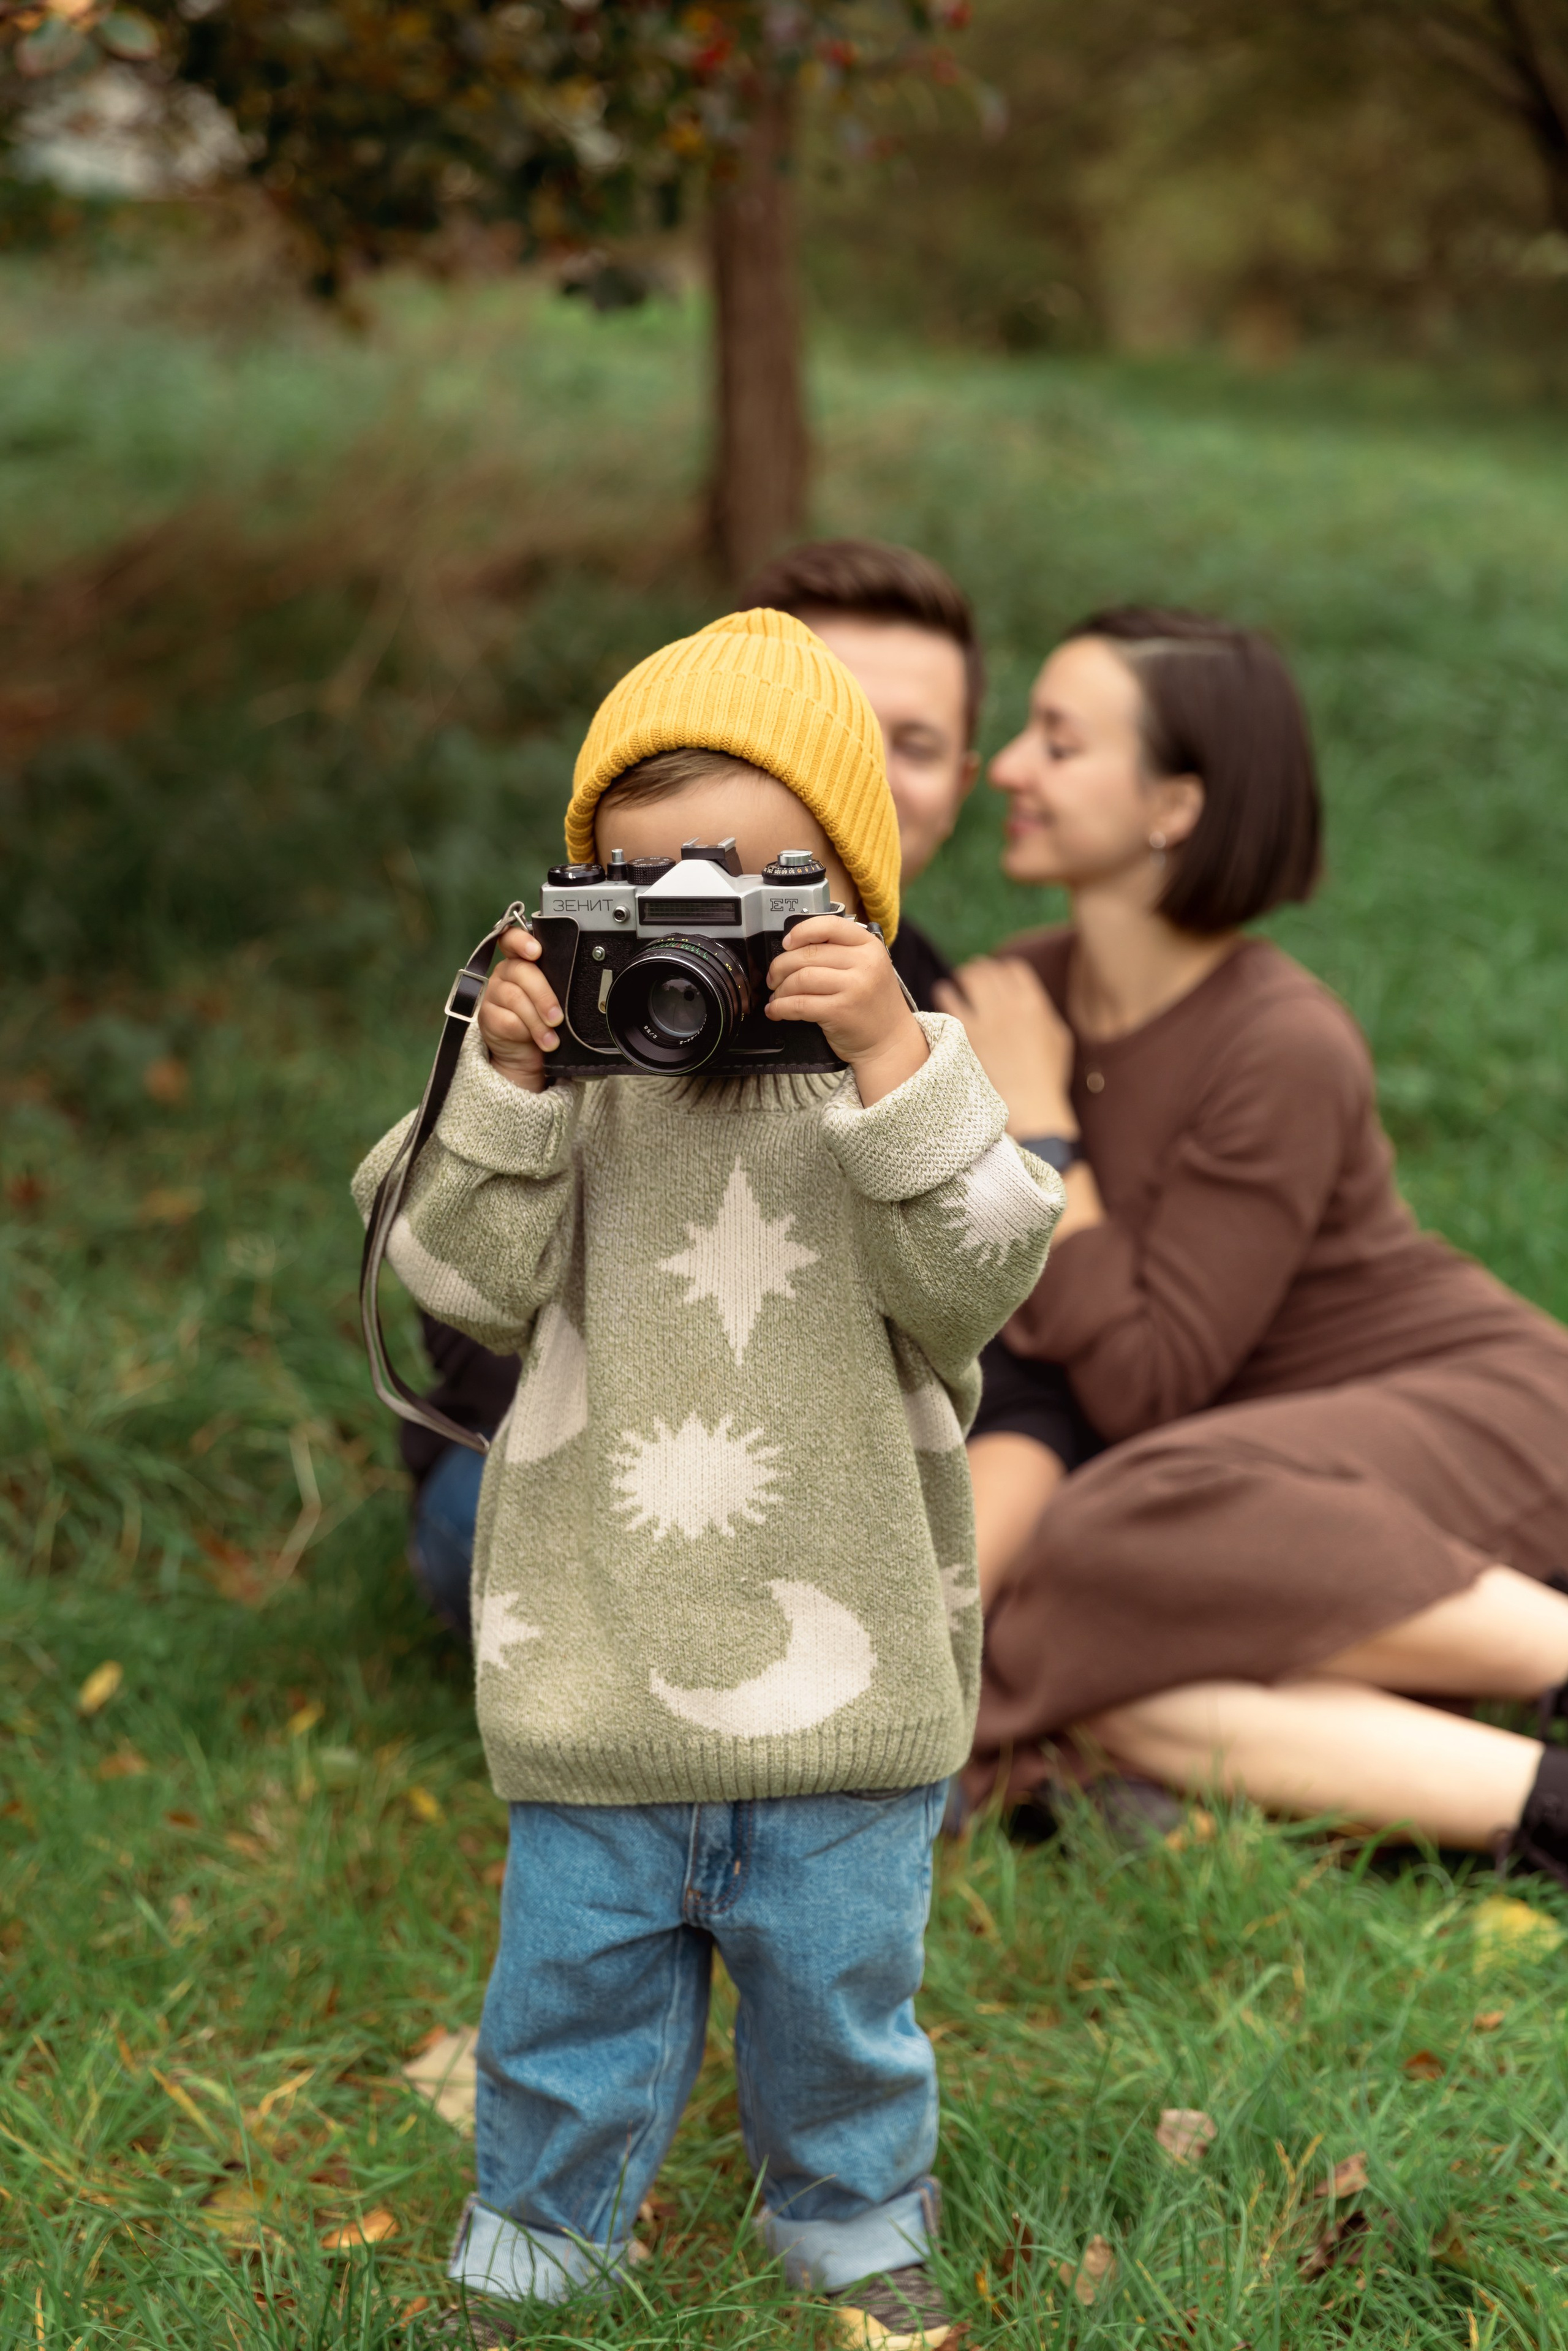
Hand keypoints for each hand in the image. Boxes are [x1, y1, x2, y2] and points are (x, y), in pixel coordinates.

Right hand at [476, 926, 561, 1090]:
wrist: (529, 1053)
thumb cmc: (546, 1020)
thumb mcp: (557, 999)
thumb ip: (560, 986)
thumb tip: (578, 986)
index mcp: (523, 960)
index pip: (513, 939)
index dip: (521, 941)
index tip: (536, 952)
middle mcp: (506, 972)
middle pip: (522, 972)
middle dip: (544, 996)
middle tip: (557, 1017)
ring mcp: (494, 993)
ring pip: (516, 998)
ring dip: (537, 1020)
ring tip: (552, 1038)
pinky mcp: (487, 1016)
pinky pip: (507, 1020)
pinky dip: (526, 1033)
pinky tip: (538, 1041)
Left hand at [767, 916, 927, 1105]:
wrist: (890, 1040)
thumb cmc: (871, 1003)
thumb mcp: (867, 967)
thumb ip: (840, 952)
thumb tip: (792, 947)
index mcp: (869, 946)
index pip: (829, 925)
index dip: (801, 931)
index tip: (786, 943)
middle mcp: (864, 963)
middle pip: (808, 954)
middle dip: (781, 966)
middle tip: (774, 977)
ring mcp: (854, 987)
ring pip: (800, 979)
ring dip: (780, 989)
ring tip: (777, 996)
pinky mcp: (840, 1011)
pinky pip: (799, 1004)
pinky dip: (780, 1007)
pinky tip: (776, 1011)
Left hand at [933, 955, 1075, 1136]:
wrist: (1029, 1107)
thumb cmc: (1046, 1079)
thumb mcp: (1059, 1040)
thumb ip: (1046, 1014)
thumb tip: (1034, 1001)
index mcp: (1036, 1004)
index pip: (1014, 969)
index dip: (1003, 969)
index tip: (996, 975)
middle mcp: (1012, 1005)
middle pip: (989, 969)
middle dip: (979, 970)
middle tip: (971, 975)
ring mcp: (988, 1017)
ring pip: (969, 977)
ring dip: (963, 977)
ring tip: (956, 984)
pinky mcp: (967, 1032)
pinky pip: (949, 997)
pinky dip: (945, 992)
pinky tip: (944, 996)